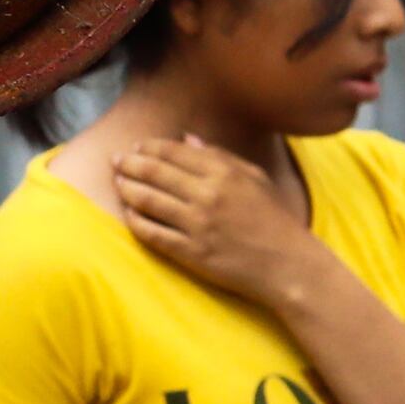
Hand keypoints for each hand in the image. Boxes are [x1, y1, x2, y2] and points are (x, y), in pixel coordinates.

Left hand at [107, 136, 326, 310]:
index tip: (136, 148)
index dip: (149, 147)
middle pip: (155, 172)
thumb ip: (219, 156)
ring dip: (126, 188)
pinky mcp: (191, 253)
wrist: (289, 264)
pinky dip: (135, 221)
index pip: (174, 152)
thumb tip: (185, 139)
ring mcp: (198, 225)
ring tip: (118, 183)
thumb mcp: (255, 178)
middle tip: (115, 161)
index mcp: (224, 173)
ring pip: (148, 200)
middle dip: (130, 164)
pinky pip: (152, 233)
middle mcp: (208, 195)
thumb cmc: (274, 219)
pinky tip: (128, 214)